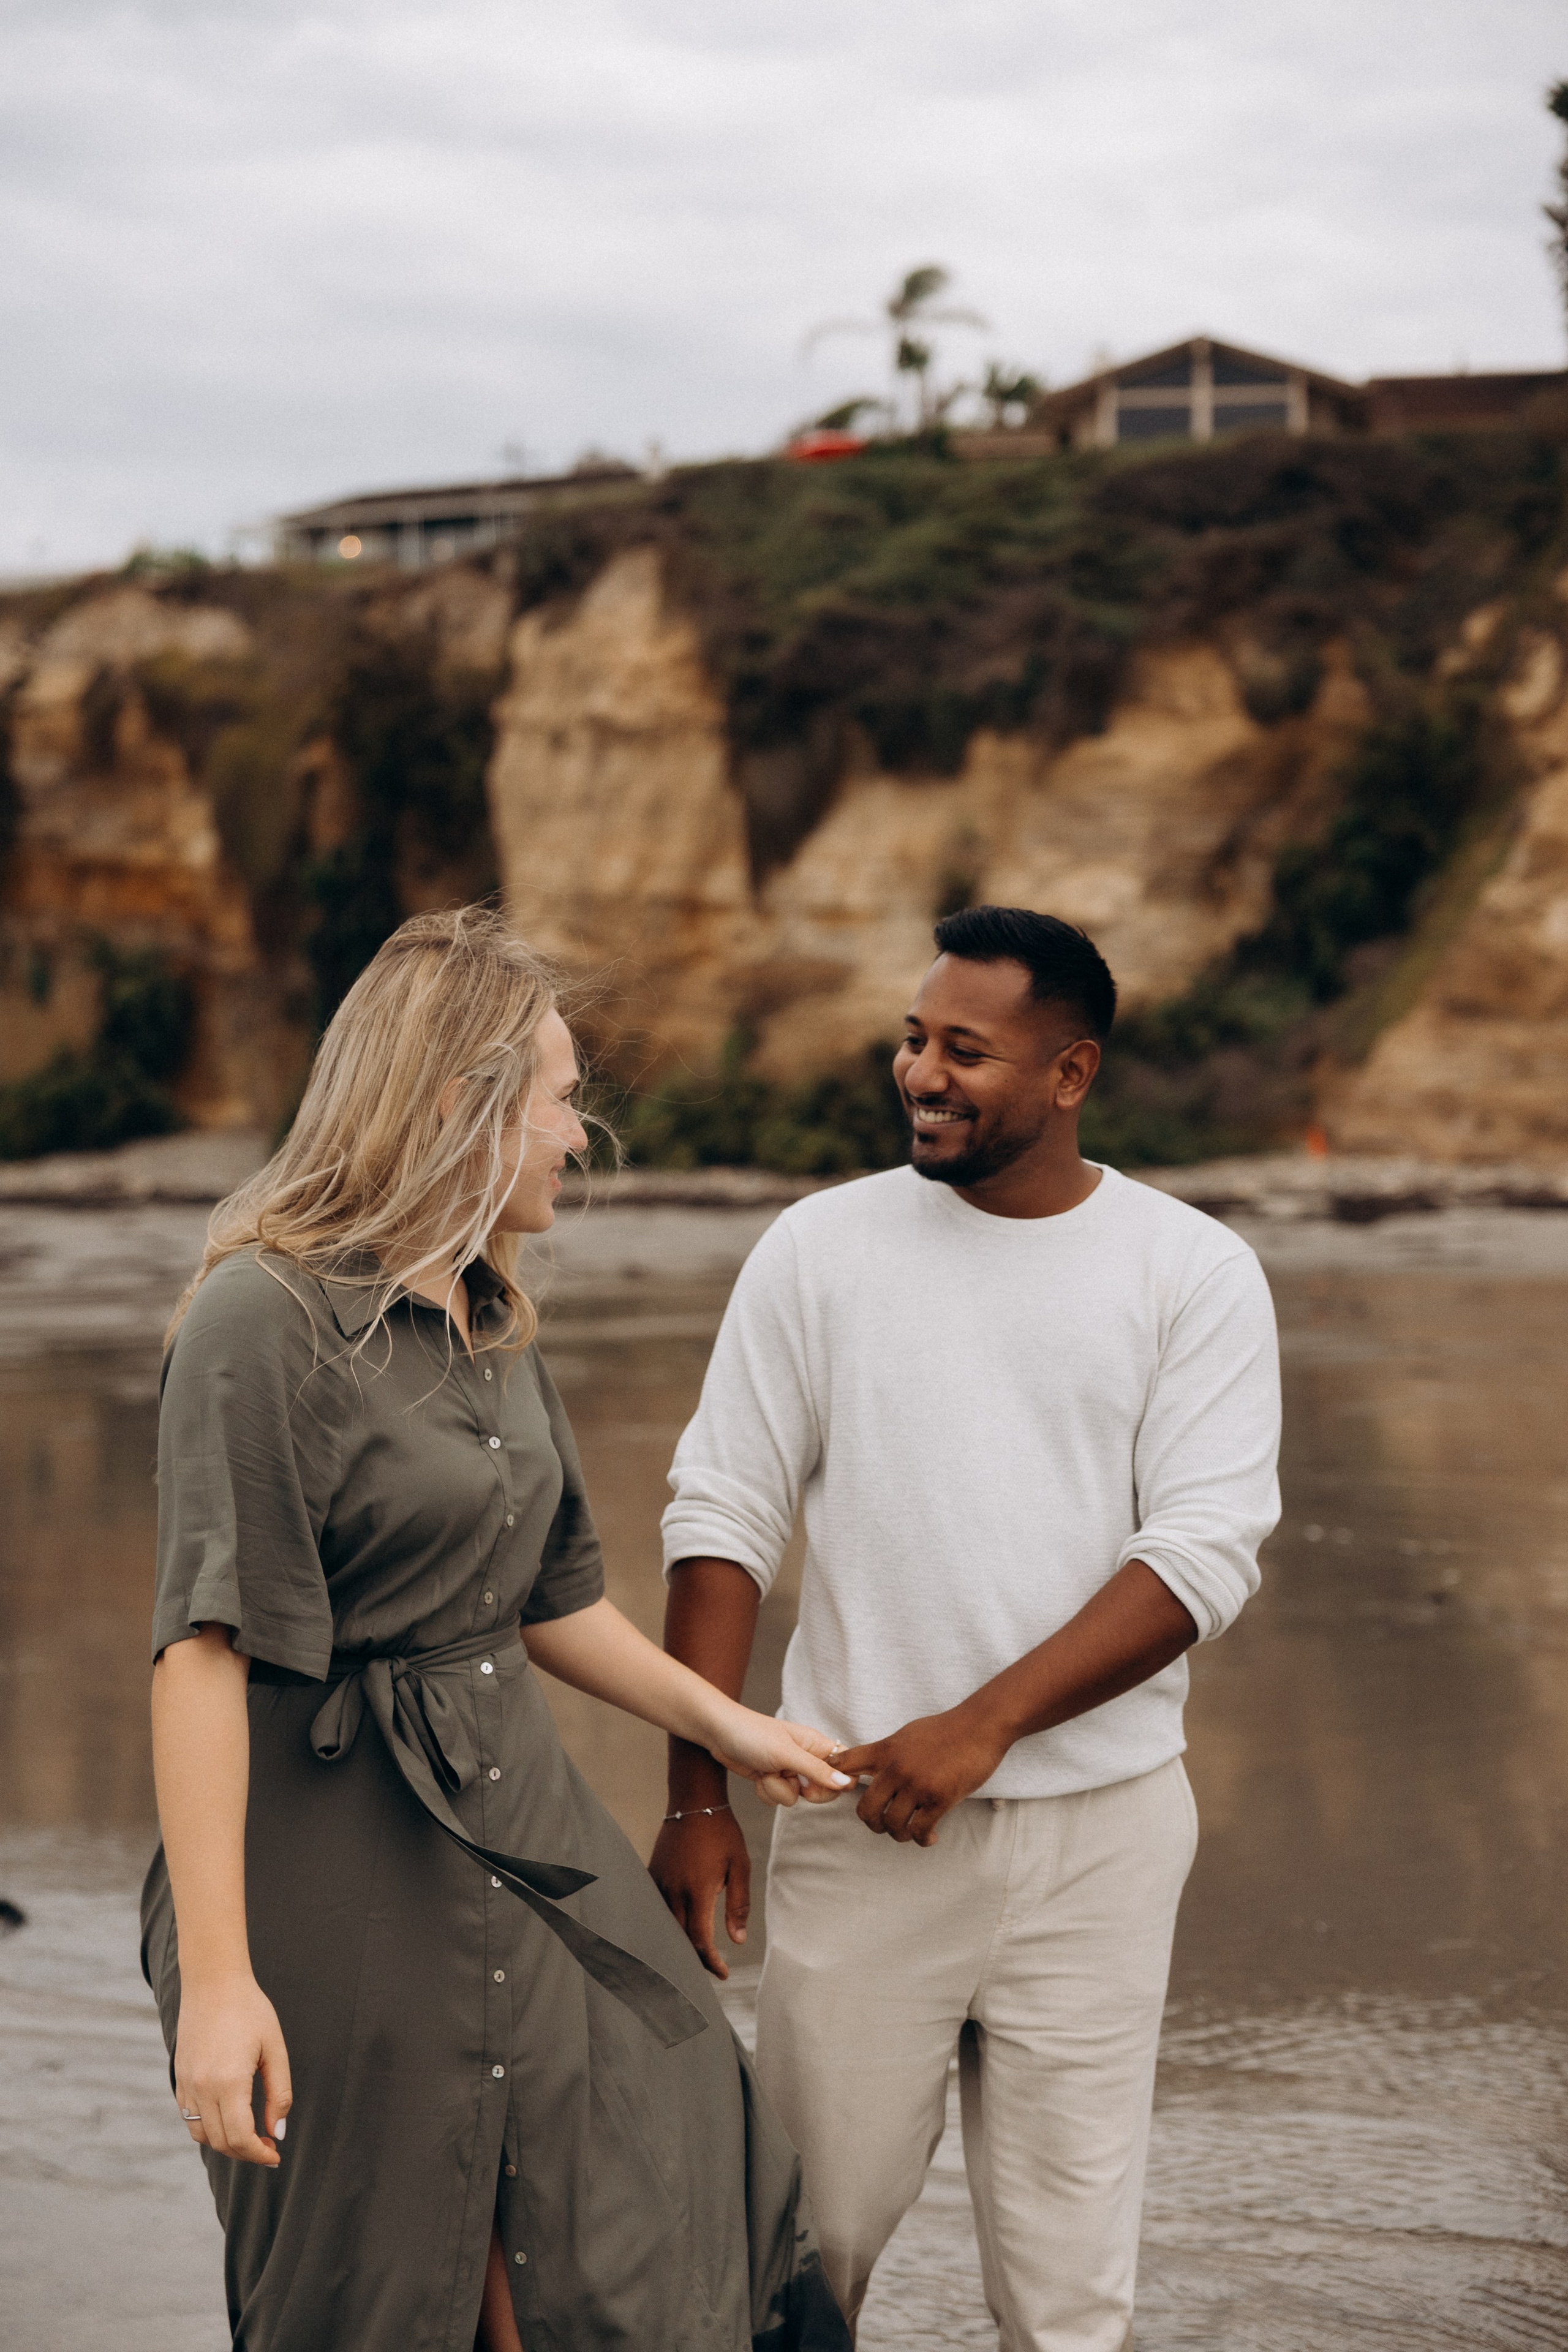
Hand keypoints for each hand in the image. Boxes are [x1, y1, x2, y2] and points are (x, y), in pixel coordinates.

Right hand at [174, 1973, 291, 2164]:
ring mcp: (186, 2085)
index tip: (275, 2156)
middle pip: (221, 2142)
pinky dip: (208, 2127)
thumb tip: (277, 2132)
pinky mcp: (179, 2078)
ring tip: (250, 2134)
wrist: (213, 1982)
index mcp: (229, 2082)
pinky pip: (190, 2118)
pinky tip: (229, 2116)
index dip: (258, 2154)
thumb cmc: (250, 2010)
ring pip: (202, 2135)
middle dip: (246, 2152)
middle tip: (268, 2146)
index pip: (240, 2138)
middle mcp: (202, 2088)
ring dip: (226, 2143)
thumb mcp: (274, 2049)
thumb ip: (279, 2093)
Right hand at [650, 1808, 752, 1979]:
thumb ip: (738, 1905)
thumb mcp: (740, 1866)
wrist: (694, 1801)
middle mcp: (673, 1890)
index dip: (711, 1962)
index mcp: (697, 1890)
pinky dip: (666, 1925)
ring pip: (665, 1926)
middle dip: (696, 1959)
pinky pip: (656, 1909)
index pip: (699, 1940)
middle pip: (680, 1939)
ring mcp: (658, 1883)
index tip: (724, 1973)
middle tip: (711, 1969)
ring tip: (696, 1956)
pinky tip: (677, 1930)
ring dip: (680, 1944)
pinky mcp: (651, 1875)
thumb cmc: (722, 1833)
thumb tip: (738, 1941)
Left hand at [707, 1706, 853, 1807]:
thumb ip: (816, 1770)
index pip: (844, 1768)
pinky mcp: (773, 1779)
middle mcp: (806, 1758)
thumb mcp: (786, 1753)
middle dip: (803, 1791)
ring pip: (796, 1797)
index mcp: (816, 1745)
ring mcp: (789, 1770)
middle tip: (792, 1780)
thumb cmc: (752, 1734)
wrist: (719, 1734)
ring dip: (778, 1789)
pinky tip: (758, 1776)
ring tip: (766, 1770)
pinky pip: (779, 1799)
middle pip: (823, 1789)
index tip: (817, 1784)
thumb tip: (846, 1784)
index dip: (837, 1782)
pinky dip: (767, 1792)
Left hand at [833, 1703, 1012, 1845]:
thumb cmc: (945, 1730)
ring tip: (910, 1831)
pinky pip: (919, 1830)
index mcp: (885, 1750)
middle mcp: (896, 1768)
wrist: (979, 1726)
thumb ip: (887, 1752)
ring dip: (899, 1834)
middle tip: (884, 1824)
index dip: (832, 1779)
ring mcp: (917, 1784)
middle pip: (866, 1809)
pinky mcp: (939, 1798)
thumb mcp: (907, 1734)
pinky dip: (922, 1839)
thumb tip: (870, 1768)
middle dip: (872, 1823)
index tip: (838, 1792)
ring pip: (892, 1825)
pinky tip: (929, 1837)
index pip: (844, 1763)